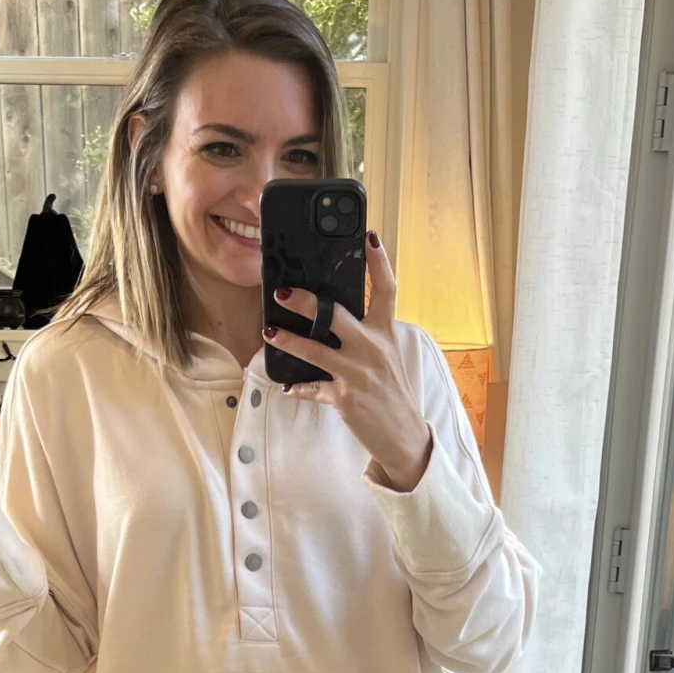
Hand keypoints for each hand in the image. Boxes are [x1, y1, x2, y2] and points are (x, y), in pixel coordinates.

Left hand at [262, 233, 433, 491]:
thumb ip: (364, 335)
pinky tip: (287, 385)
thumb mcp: (385, 357)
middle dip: (307, 303)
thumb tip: (331, 316)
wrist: (404, 436)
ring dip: (289, 341)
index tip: (368, 236)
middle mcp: (372, 349)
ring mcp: (358, 374)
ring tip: (270, 331)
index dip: (378, 262)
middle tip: (283, 291)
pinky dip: (299, 388)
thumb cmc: (390, 393)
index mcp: (385, 334)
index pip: (386, 290)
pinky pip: (314, 389)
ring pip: (316, 351)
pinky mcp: (345, 398)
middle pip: (337, 315)